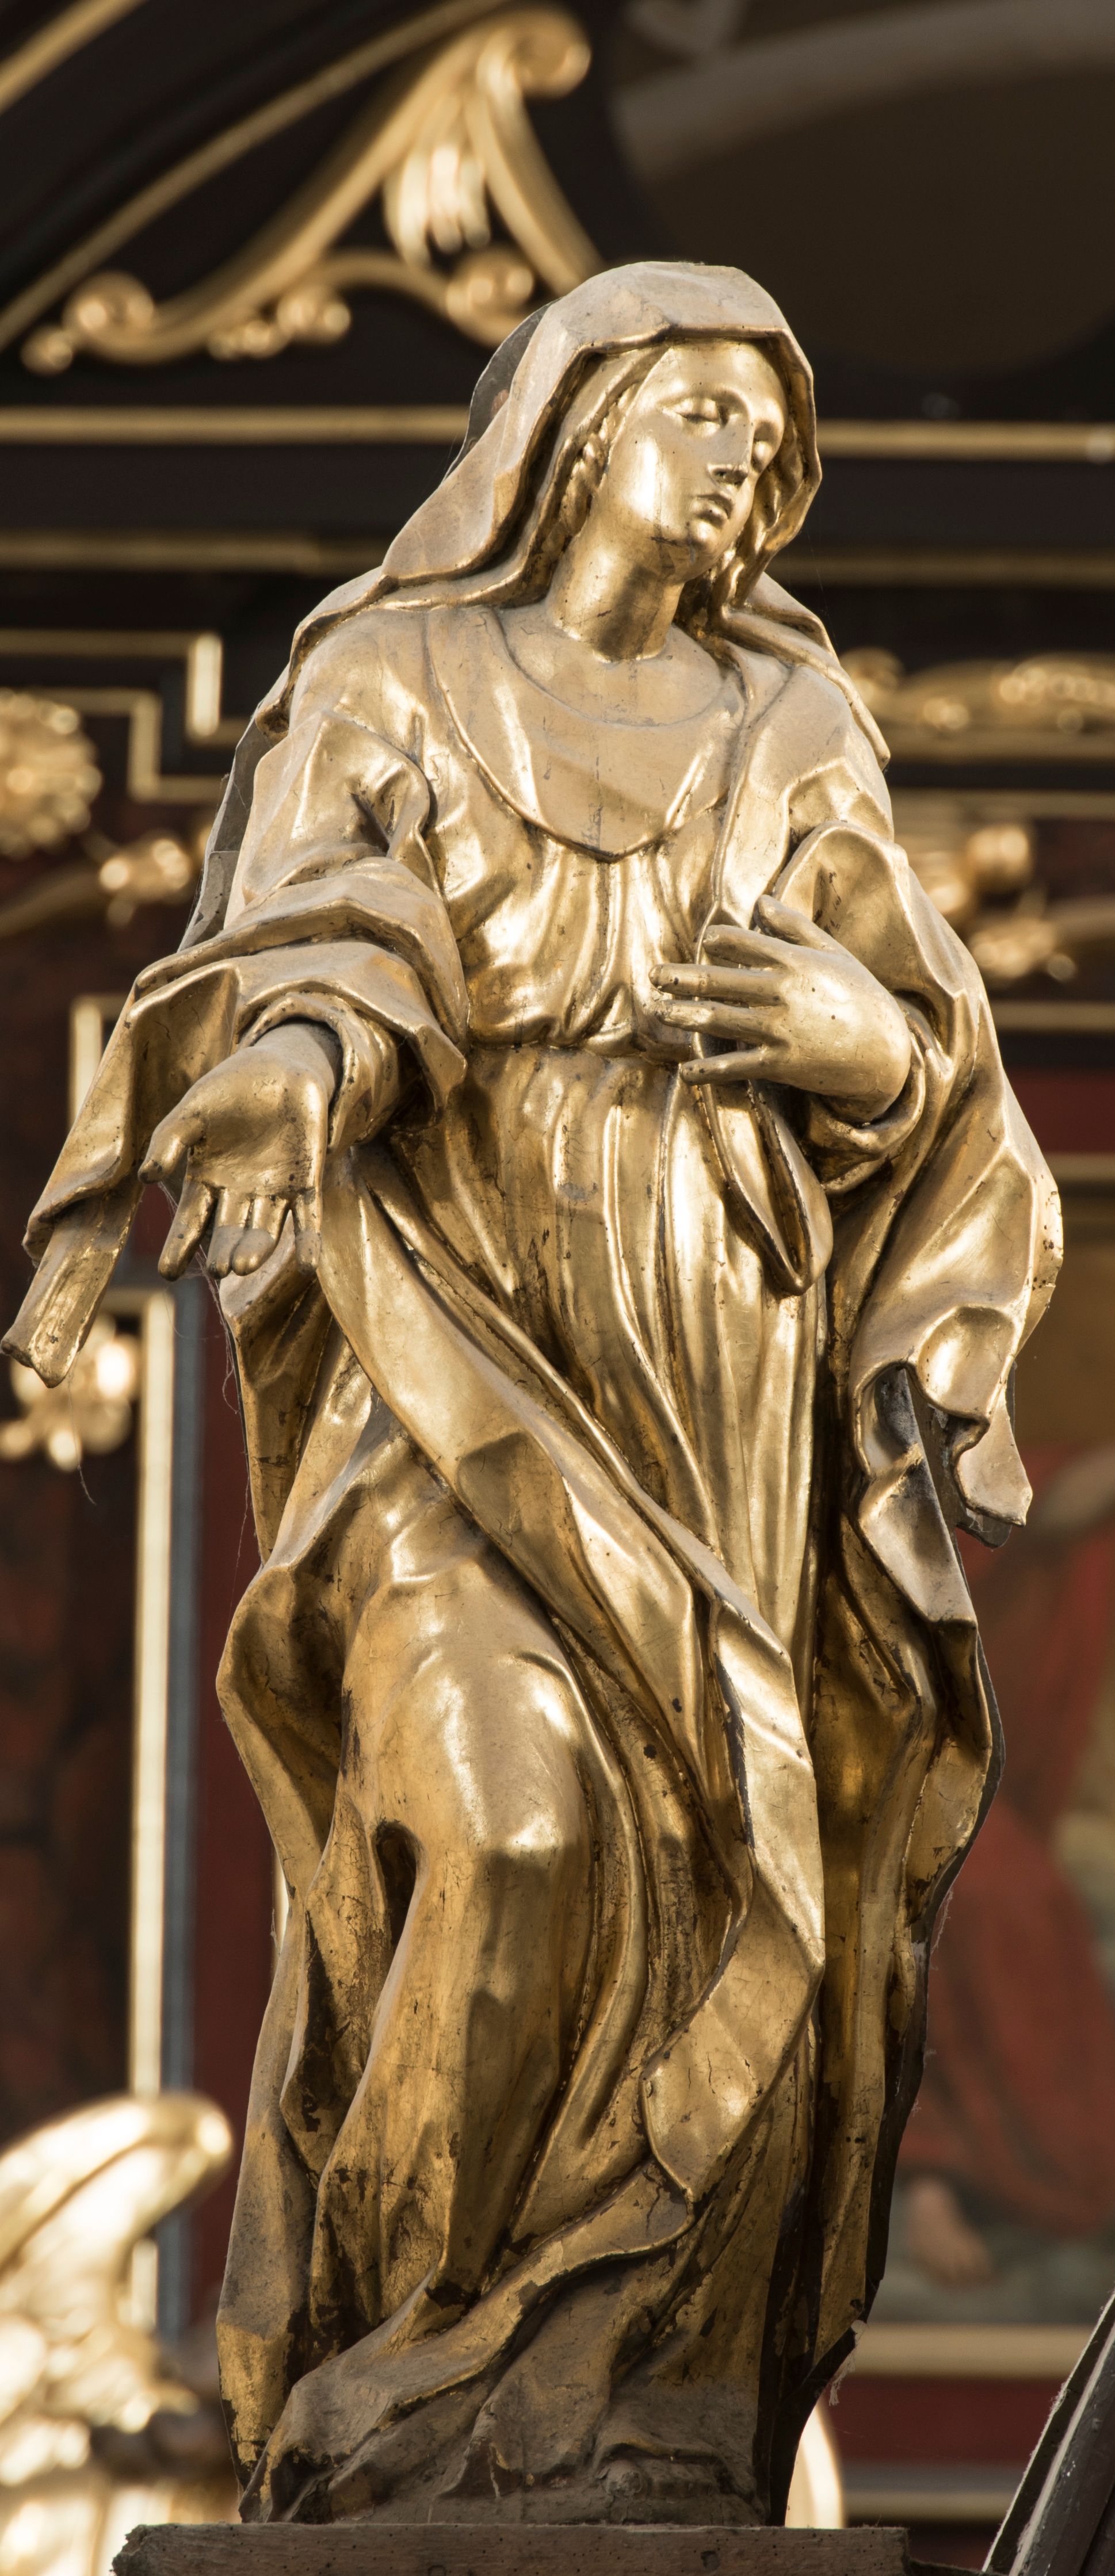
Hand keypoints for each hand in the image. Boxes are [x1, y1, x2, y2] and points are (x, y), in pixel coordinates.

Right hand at [141, 1024, 335, 1279]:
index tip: (168, 1273)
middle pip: (229, 1231)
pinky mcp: (306, 1185)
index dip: (180, 1245)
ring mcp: (274, 1192)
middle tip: (220, 1268)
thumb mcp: (192, 1112)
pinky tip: (308, 1266)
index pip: (191, 1220)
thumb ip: (169, 1141)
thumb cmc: (227, 1091)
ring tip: (244, 1266)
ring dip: (258, 1249)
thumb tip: (147, 1177)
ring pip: (265, 1230)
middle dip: (224, 1250)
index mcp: (206, 1181)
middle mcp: (239, 1195)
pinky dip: (308, 1242)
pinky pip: (308, 1218)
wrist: (278, 1067)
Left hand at [651, 896, 911, 1117]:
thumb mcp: (833, 954)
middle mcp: (781, 992)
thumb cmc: (860, 996)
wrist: (886, 1052)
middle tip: (653, 975)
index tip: (706, 942)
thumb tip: (760, 902)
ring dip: (684, 1016)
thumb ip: (794, 927)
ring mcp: (778, 1029)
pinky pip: (735, 1066)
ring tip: (659, 1011)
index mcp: (793, 961)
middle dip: (682, 978)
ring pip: (719, 1019)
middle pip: (719, 980)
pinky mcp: (779, 1064)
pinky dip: (708, 1070)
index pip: (741, 942)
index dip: (718, 940)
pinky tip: (686, 1070)